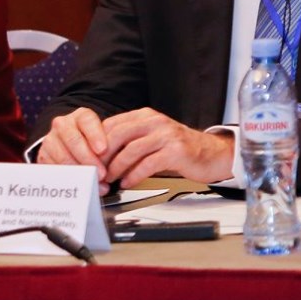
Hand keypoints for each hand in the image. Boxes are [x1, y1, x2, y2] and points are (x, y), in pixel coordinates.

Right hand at [36, 108, 111, 181]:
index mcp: (81, 116)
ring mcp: (50, 139)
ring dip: (78, 171)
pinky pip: (53, 167)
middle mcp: (63, 124)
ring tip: (91, 182)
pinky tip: (77, 185)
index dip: (95, 134)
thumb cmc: (92, 144)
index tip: (103, 150)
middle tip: (101, 174)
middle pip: (74, 139)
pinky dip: (66, 178)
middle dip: (88, 158)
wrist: (68, 146)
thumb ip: (107, 153)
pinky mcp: (43, 155)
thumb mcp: (102, 141)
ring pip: (63, 155)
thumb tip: (108, 180)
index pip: (87, 120)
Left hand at [99, 109, 233, 189]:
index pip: (113, 124)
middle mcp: (156, 121)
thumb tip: (102, 154)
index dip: (97, 142)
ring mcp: (166, 135)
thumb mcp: (153, 137)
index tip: (88, 159)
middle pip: (118, 134)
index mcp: (146, 116)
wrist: (211, 153)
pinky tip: (128, 183)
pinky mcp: (175, 151)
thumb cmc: (179, 148)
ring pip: (131, 150)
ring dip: (116, 168)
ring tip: (110, 180)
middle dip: (103, 156)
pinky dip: (134, 175)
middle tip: (95, 171)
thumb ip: (131, 140)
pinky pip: (147, 164)